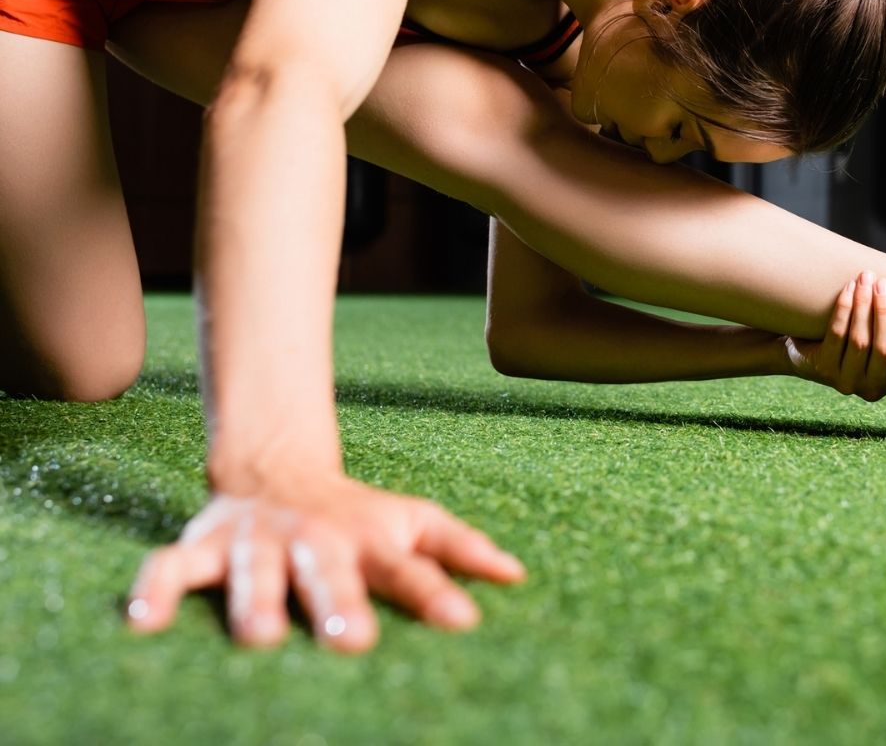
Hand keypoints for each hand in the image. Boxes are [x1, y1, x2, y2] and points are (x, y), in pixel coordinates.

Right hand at [126, 473, 524, 652]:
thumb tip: (516, 575)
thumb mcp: (413, 522)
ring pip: (253, 571)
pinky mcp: (203, 546)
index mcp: (370, 539)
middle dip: (339, 602)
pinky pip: (170, 567)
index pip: (409, 568)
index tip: (464, 622)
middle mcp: (314, 539)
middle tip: (352, 641)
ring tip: (256, 639)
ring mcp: (257, 542)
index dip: (436, 593)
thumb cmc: (359, 517)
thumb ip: (460, 549)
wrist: (279, 471)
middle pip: (329, 571)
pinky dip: (155, 591)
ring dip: (256, 602)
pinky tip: (142, 625)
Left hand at [784, 270, 885, 401]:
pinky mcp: (824, 369)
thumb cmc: (861, 338)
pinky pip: (837, 335)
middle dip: (884, 313)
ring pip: (859, 341)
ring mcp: (846, 382)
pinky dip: (844, 309)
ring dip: (863, 305)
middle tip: (883, 283)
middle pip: (881, 350)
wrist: (813, 349)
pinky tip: (848, 289)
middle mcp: (871, 389)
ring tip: (866, 279)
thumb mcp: (885, 339)